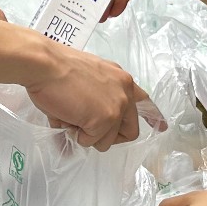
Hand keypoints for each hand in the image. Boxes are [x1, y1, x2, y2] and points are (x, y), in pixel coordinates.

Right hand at [27, 44, 147, 151]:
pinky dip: (76, 135)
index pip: (145, 101)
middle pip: (130, 130)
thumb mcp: (88, 76)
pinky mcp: (104, 120)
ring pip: (108, 140)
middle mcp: (125, 92)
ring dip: (88, 135)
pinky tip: (67, 117)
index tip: (162, 127)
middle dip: (110, 136)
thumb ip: (99, 95)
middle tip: (89, 131)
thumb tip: (91, 121)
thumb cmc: (56, 68)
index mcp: (122, 79)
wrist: (44, 65)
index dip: (153, 117)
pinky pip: (90, 141)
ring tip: (71, 116)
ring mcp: (117, 107)